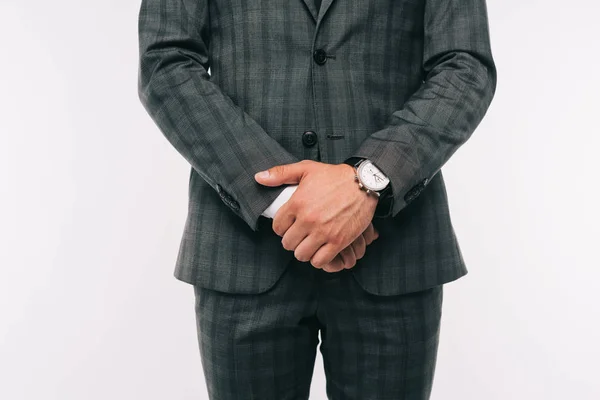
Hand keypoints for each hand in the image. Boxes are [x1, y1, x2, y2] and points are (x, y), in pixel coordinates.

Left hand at [254, 160, 378, 268]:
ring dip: (304, 251)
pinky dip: (318, 259)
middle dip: (292, 240)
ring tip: (309, 244)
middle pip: (288, 243)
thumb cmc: (335, 176)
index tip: (289, 226)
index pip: (277, 227)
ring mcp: (323, 232)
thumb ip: (281, 173)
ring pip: (301, 255)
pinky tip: (321, 250)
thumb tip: (259, 178)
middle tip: (300, 236)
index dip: (282, 228)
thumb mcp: (306, 168)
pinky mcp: (338, 241)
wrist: (364, 182)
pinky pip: (319, 261)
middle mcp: (308, 219)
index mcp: (297, 203)